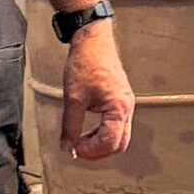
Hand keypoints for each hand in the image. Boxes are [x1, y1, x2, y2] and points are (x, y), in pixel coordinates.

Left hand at [59, 22, 134, 159]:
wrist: (93, 41)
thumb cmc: (86, 63)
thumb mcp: (73, 98)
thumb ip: (70, 126)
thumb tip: (67, 146)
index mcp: (118, 108)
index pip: (109, 142)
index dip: (91, 151)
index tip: (74, 150)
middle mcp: (127, 107)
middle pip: (120, 144)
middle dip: (99, 152)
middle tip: (80, 152)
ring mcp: (126, 104)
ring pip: (120, 136)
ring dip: (101, 143)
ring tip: (81, 142)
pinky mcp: (120, 100)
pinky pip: (117, 125)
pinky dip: (103, 132)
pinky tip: (88, 132)